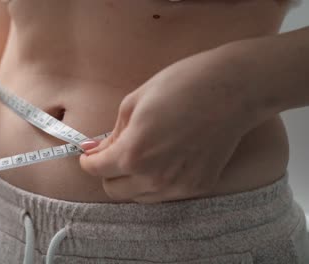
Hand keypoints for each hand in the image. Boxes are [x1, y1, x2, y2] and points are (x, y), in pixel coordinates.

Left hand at [80, 47, 260, 202]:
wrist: (233, 89)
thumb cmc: (181, 86)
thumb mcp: (134, 102)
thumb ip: (112, 134)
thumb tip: (96, 150)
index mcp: (132, 154)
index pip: (96, 171)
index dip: (88, 160)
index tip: (90, 154)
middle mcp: (153, 178)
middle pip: (114, 190)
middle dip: (108, 172)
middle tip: (116, 152)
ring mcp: (178, 187)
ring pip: (138, 197)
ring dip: (131, 181)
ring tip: (141, 156)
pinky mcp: (198, 187)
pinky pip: (165, 195)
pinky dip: (156, 183)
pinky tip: (164, 161)